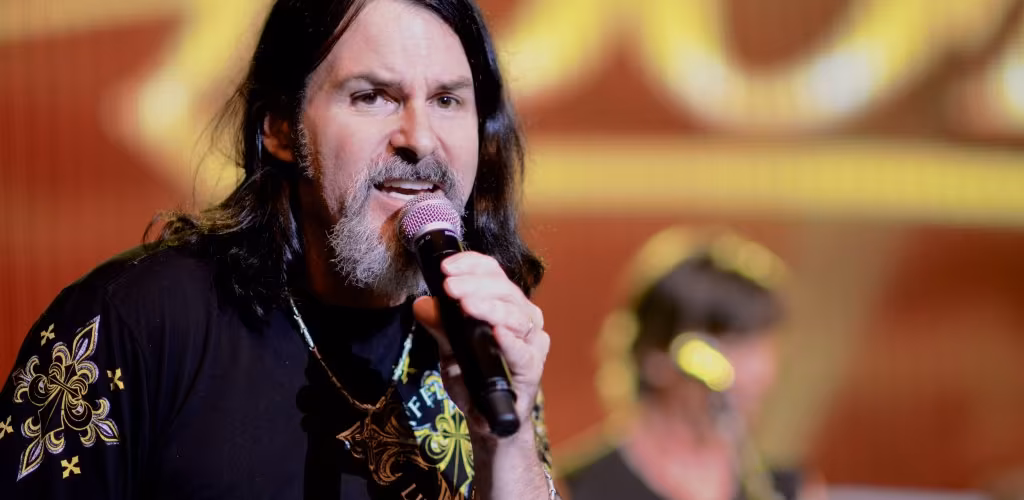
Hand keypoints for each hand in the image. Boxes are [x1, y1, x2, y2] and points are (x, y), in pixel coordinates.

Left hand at [412, 251, 549, 436]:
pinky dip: (510, 341)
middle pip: (505, 290)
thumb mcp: (450, 349)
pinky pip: (523, 352)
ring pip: (516, 316)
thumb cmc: (474, 378)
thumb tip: (421, 303)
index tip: (446, 267)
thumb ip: (440, 325)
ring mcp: (531, 343)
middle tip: (450, 286)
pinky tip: (497, 332)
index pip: (494, 274)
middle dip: (476, 285)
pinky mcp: (532, 369)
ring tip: (467, 304)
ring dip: (490, 307)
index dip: (472, 264)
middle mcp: (524, 318)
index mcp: (505, 305)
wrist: (487, 421)